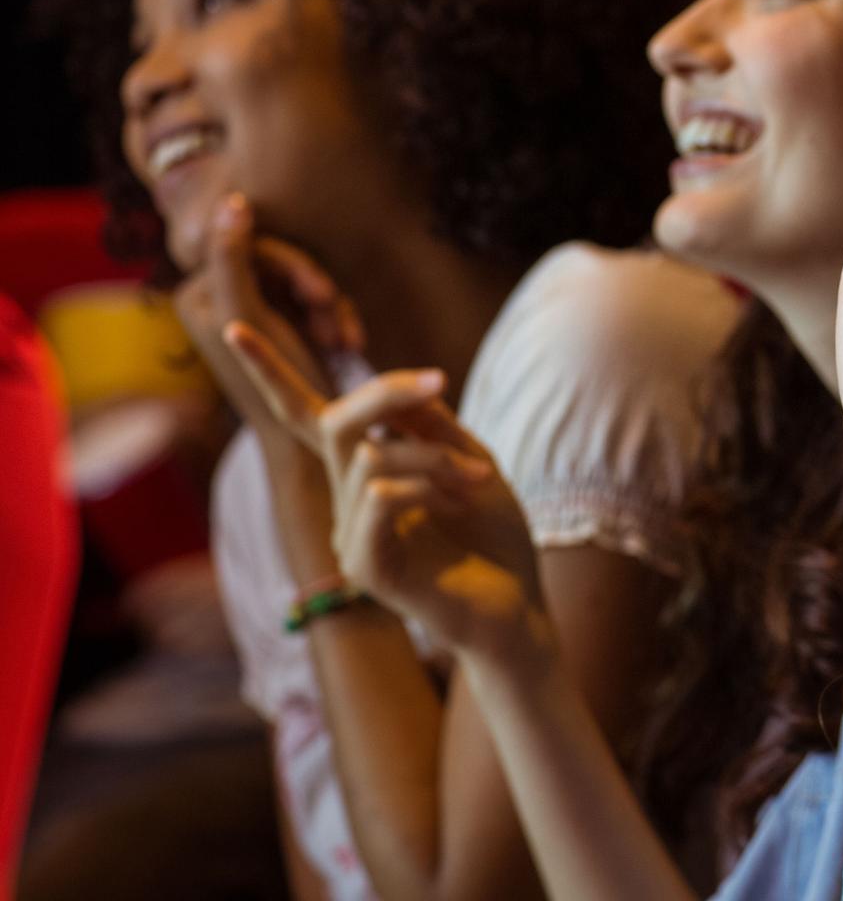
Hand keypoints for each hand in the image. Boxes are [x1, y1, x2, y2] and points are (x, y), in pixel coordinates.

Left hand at [174, 193, 357, 442]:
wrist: (314, 435)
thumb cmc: (275, 382)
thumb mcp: (250, 314)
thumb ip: (231, 256)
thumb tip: (231, 199)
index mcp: (198, 296)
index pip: (250, 247)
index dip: (293, 264)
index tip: (322, 293)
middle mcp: (220, 301)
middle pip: (279, 261)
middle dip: (314, 290)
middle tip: (336, 314)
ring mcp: (254, 312)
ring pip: (302, 278)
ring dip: (330, 308)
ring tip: (344, 340)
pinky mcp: (285, 325)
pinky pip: (315, 298)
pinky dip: (336, 318)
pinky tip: (350, 342)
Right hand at [224, 327, 546, 662]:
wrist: (515, 610)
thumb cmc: (494, 537)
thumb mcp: (474, 461)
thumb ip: (434, 426)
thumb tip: (400, 388)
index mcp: (365, 473)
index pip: (309, 417)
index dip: (272, 374)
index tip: (233, 327)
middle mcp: (346, 501)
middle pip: (336, 422)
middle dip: (386, 390)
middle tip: (439, 382)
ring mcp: (350, 536)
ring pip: (370, 456)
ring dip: (435, 455)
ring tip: (480, 480)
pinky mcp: (365, 567)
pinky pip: (377, 498)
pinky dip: (423, 485)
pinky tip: (456, 503)